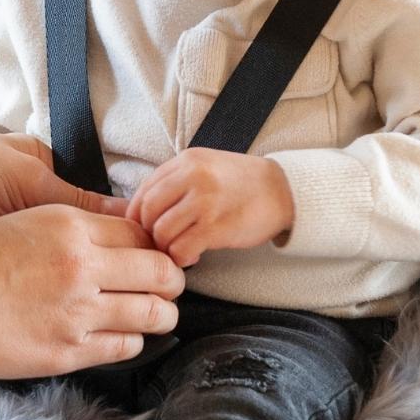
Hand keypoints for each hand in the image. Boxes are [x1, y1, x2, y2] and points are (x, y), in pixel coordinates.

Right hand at [0, 206, 184, 377]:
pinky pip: (124, 345)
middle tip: (166, 287)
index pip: (140, 232)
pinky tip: (122, 336)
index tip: (151, 255)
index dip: (153, 245)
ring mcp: (78, 311)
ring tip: (156, 316)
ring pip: (154, 313)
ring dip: (161, 314)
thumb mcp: (19, 222)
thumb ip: (65, 229)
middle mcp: (83, 266)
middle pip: (162, 271)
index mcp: (70, 226)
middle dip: (171, 280)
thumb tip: (98, 238)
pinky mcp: (66, 351)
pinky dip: (131, 341)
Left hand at [127, 149, 293, 266]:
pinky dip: (182, 258)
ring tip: (180, 249)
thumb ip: (176, 181)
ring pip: (161, 232)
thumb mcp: (207, 166)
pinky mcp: (216, 227)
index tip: (140, 229)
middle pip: (147, 212)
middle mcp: (192, 178)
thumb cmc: (243, 183)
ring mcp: (204, 202)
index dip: (136, 215)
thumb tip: (144, 209)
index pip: (144, 190)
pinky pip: (181, 249)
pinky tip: (194, 255)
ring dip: (166, 248)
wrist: (283, 191)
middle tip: (160, 243)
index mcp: (187, 161)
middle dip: (148, 233)